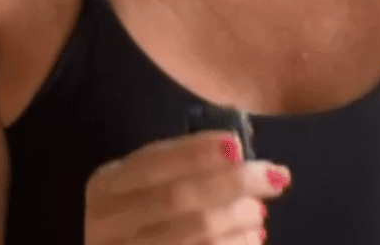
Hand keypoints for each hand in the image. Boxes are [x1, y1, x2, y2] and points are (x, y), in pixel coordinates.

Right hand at [84, 130, 290, 243]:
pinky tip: (251, 238)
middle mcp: (108, 225)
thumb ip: (178, 167)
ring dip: (238, 219)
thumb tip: (238, 151)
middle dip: (233, 183)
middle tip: (274, 176)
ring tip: (259, 210)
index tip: (238, 144)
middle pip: (179, 198)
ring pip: (196, 235)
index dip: (197, 152)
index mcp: (106, 187)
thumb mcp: (139, 187)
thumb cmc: (137, 216)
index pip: (154, 163)